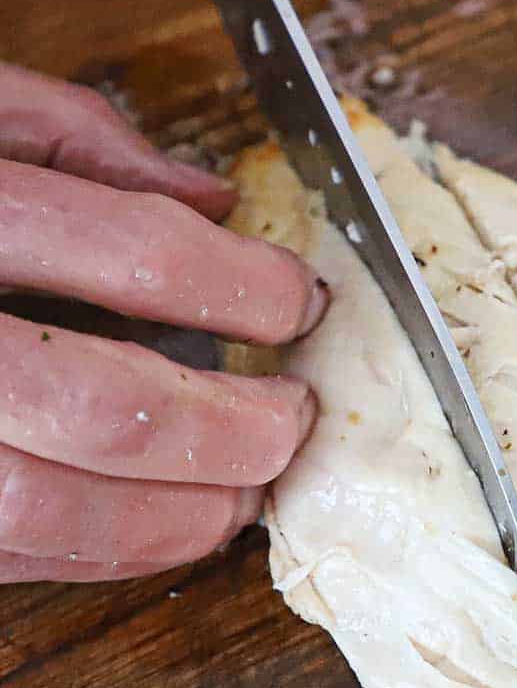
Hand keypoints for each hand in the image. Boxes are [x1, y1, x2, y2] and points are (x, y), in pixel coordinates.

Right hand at [0, 62, 328, 581]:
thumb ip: (77, 137)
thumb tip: (213, 202)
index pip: (140, 255)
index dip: (249, 289)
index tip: (304, 303)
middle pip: (107, 408)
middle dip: (233, 429)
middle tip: (295, 418)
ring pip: (41, 511)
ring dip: (176, 516)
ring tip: (246, 492)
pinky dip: (92, 551)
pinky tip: (154, 524)